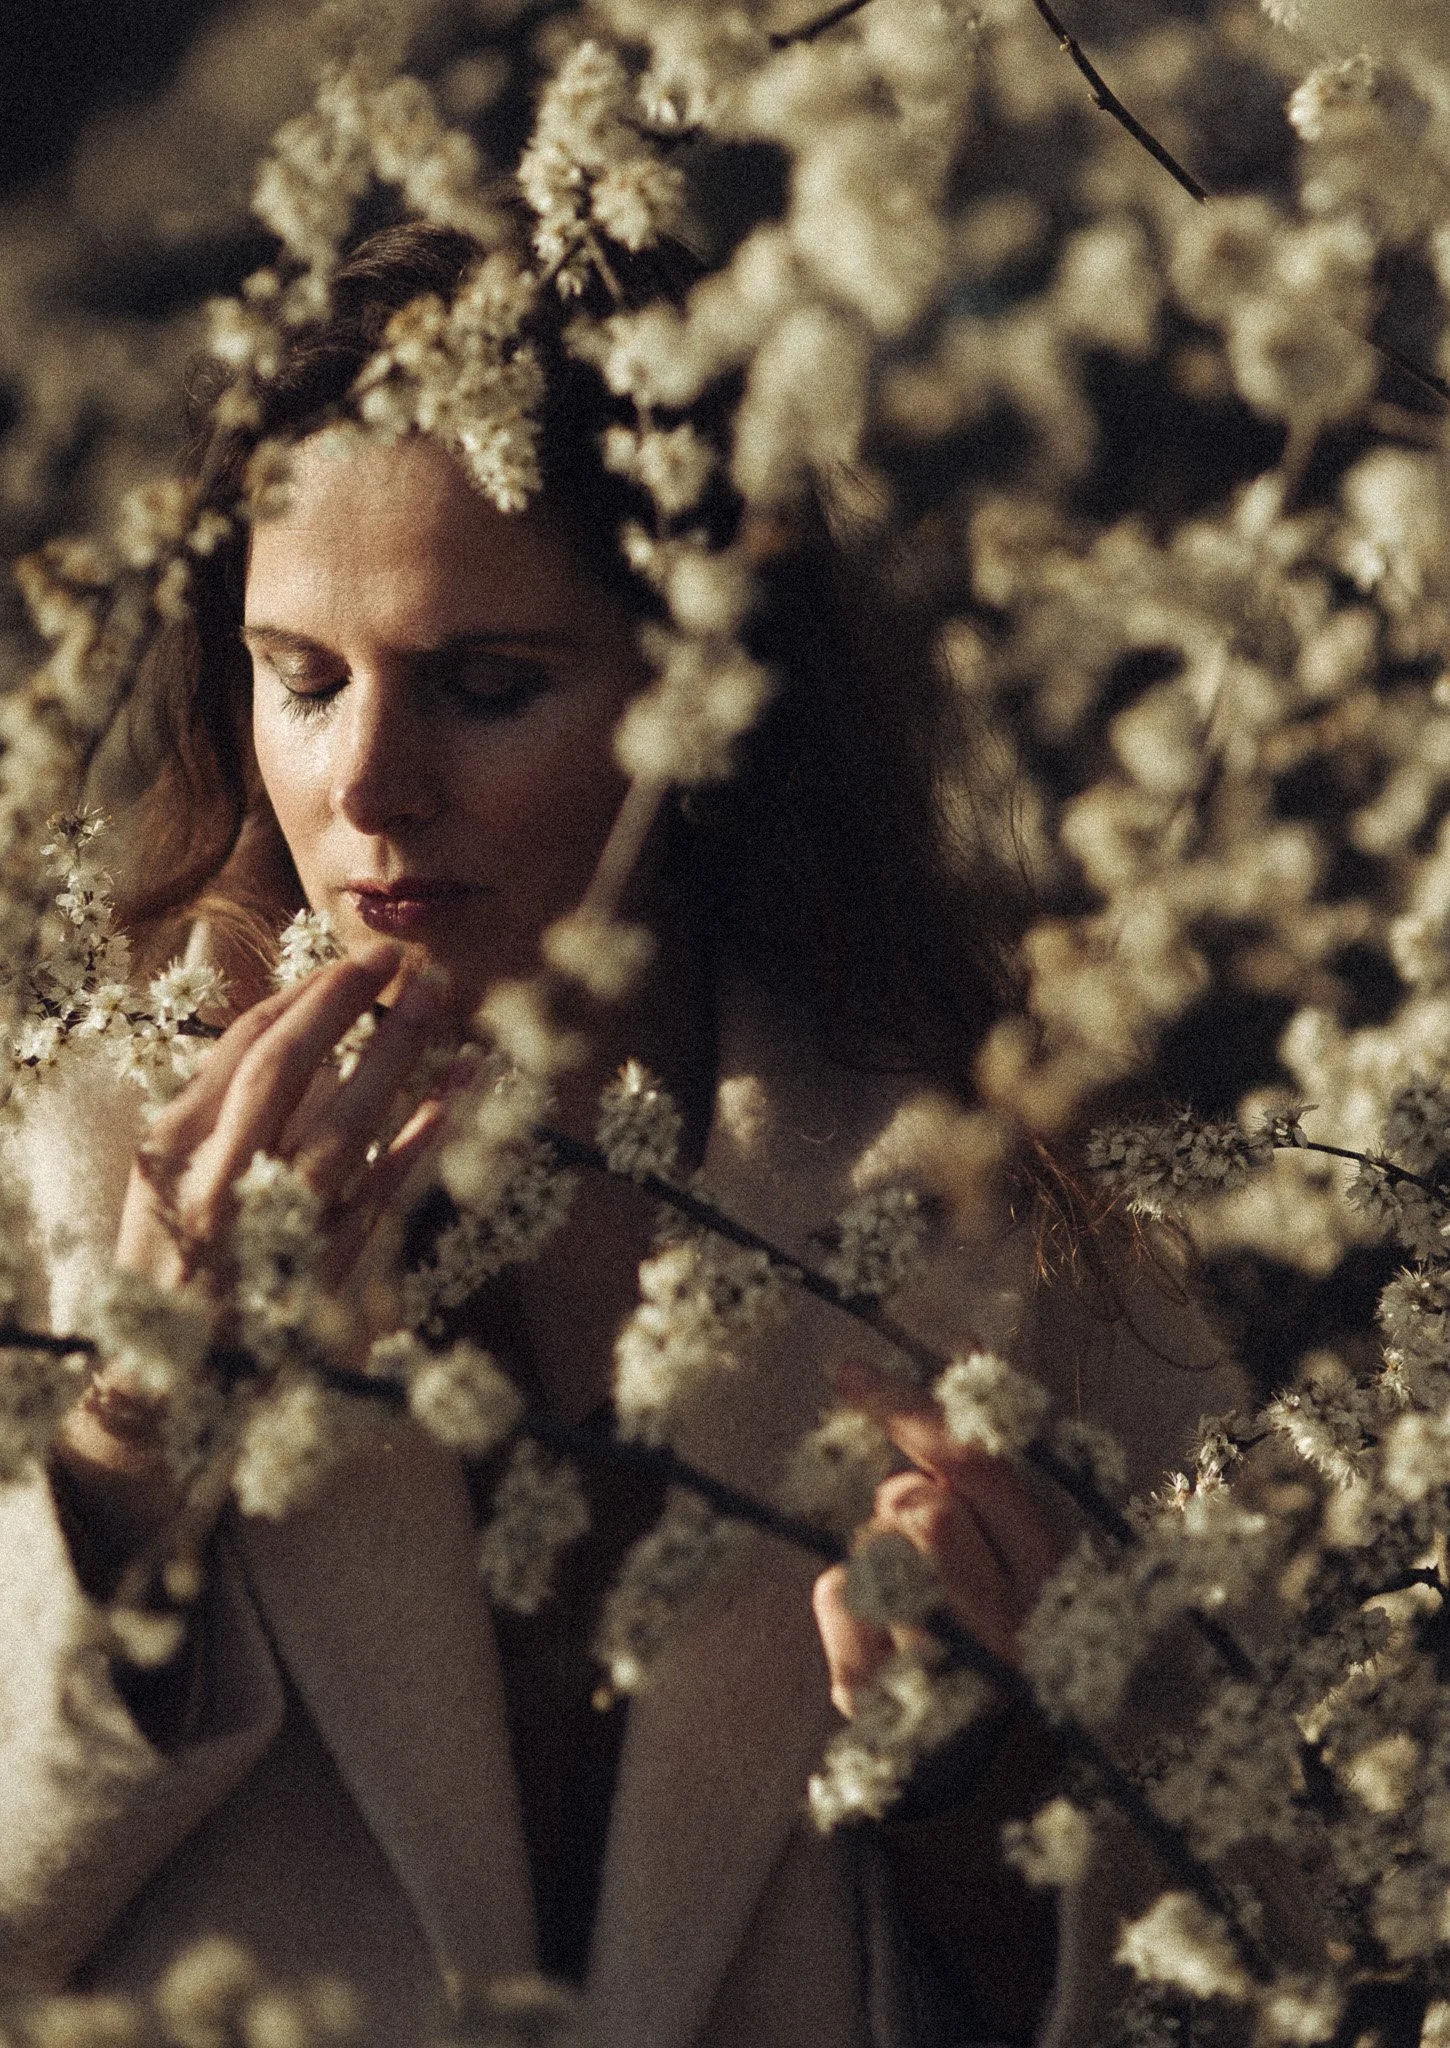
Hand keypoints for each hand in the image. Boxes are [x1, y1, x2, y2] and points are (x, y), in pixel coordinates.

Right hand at [54, 942, 448, 1558]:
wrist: (176, 1383)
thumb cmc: (169, 1261)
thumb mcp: (161, 1174)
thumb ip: (217, 1104)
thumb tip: (294, 1032)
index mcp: (178, 1152)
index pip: (247, 1052)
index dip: (307, 998)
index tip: (355, 962)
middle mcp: (226, 1185)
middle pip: (292, 1073)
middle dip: (348, 1007)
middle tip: (403, 961)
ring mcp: (283, 1227)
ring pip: (350, 1123)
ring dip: (399, 1055)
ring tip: (443, 1001)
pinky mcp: (332, 1266)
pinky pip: (391, 1188)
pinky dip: (429, 1133)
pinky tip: (463, 1086)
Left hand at [812, 1358, 1062, 1716]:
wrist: (984, 1785)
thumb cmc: (1000, 1634)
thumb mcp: (1018, 1545)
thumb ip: (993, 1455)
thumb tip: (964, 1342)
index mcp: (1056, 1573)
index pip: (982, 1468)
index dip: (911, 1407)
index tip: (847, 1370)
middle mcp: (1013, 1625)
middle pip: (921, 1505)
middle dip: (901, 1501)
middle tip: (917, 1536)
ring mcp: (950, 1669)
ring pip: (872, 1545)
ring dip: (874, 1551)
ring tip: (909, 1596)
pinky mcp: (886, 1705)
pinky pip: (832, 1595)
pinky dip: (839, 1601)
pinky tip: (876, 1635)